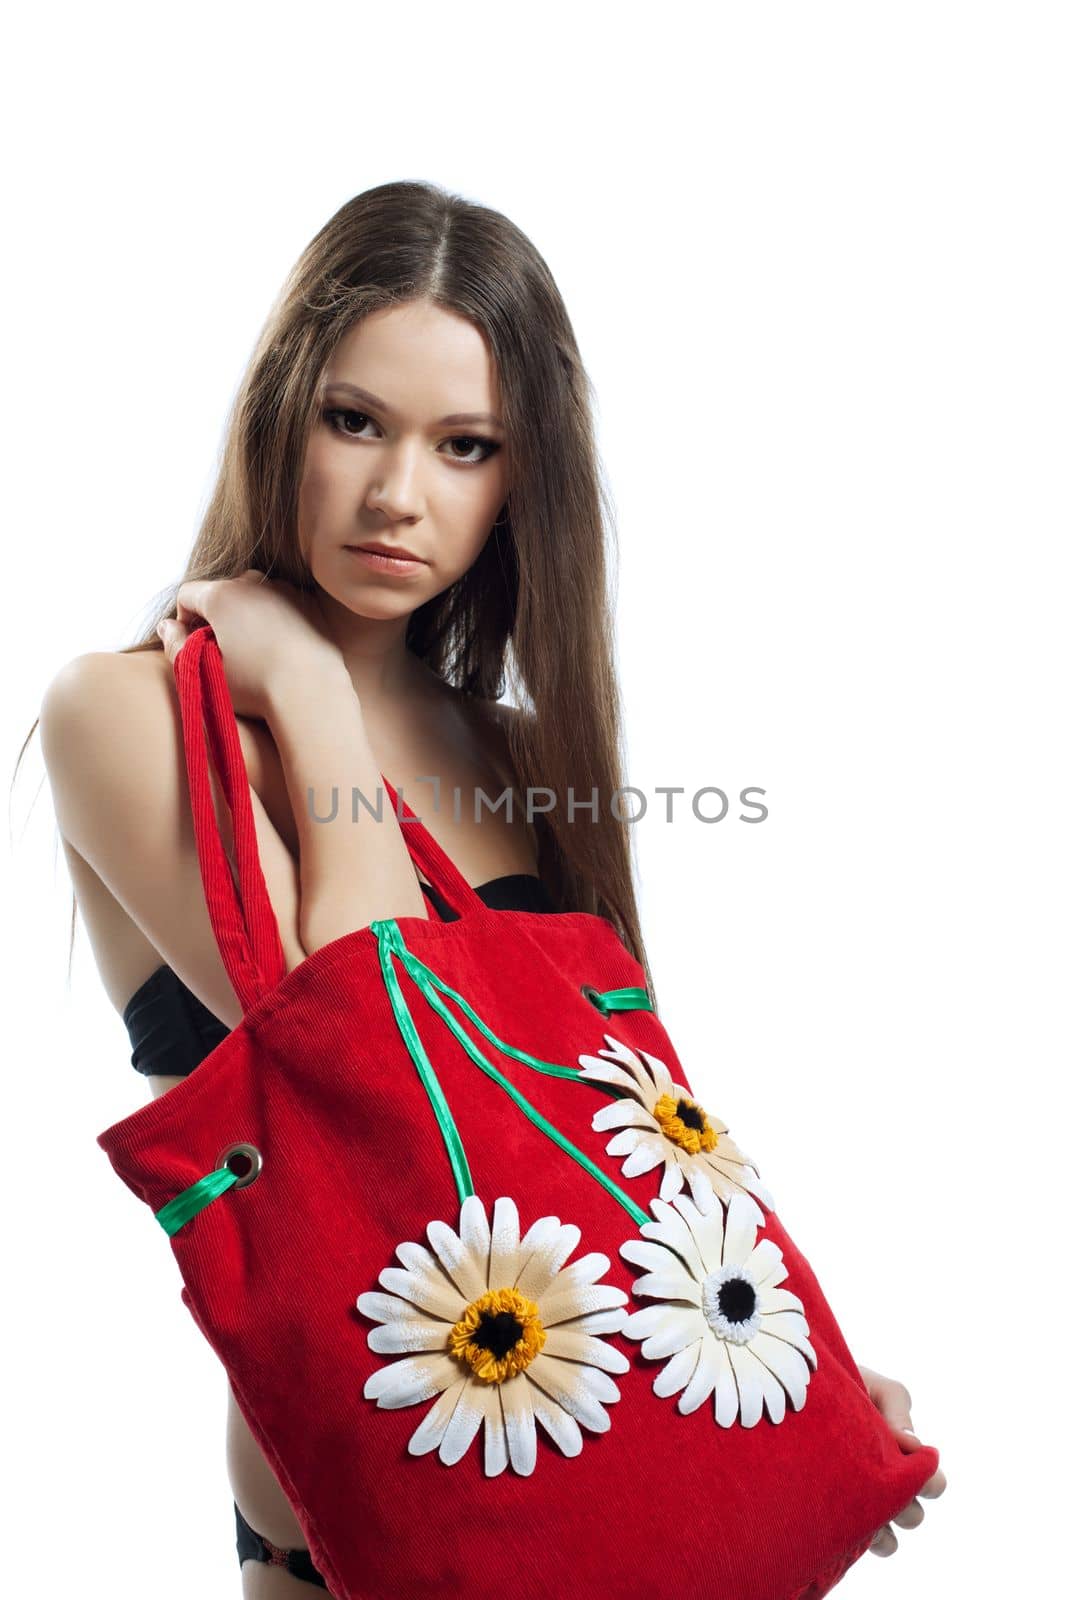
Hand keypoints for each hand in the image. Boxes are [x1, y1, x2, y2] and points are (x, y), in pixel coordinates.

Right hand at [156, 569, 345, 720]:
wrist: (312, 692)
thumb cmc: (255, 686)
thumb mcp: (203, 671)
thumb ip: (175, 646)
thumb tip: (167, 626)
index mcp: (221, 595)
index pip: (187, 594)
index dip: (183, 620)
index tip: (193, 644)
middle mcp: (252, 582)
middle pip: (220, 590)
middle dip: (215, 615)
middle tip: (222, 649)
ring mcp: (284, 590)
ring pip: (252, 594)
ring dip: (245, 614)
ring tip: (252, 648)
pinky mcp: (308, 603)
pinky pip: (281, 603)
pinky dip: (273, 617)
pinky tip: (278, 647)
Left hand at [857, 1363, 946, 1556]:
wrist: (797, 1388)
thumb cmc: (843, 1384)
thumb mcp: (874, 1386)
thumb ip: (897, 1407)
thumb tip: (915, 1446)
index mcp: (904, 1457)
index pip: (935, 1484)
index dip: (927, 1481)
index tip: (904, 1463)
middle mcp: (889, 1486)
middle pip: (914, 1516)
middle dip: (901, 1504)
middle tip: (876, 1484)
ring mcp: (864, 1504)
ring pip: (891, 1537)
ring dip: (880, 1524)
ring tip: (857, 1503)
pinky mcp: (839, 1518)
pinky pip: (863, 1544)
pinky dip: (864, 1540)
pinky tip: (848, 1524)